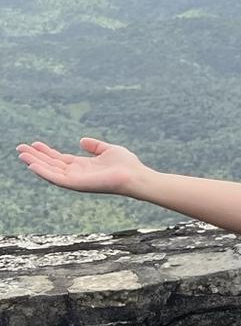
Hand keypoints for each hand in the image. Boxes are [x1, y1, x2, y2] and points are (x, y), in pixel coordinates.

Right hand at [15, 138, 145, 195]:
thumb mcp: (108, 150)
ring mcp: (75, 180)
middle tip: (20, 147)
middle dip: (36, 156)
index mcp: (82, 166)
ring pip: (50, 171)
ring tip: (22, 154)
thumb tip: (81, 140)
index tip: (34, 144)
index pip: (59, 159)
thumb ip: (94, 146)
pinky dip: (43, 172)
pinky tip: (33, 165)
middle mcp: (76, 173)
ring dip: (35, 163)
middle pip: (51, 164)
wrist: (135, 175)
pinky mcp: (76, 184)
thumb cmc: (126, 165)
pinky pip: (56, 178)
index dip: (46, 152)